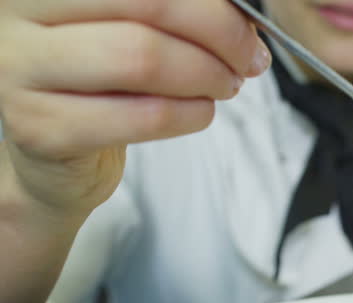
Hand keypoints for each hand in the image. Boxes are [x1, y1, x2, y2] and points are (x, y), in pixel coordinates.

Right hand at [0, 0, 270, 216]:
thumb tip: (241, 10)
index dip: (211, 3)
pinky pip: (143, 115)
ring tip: (225, 85)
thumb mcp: (125, 24)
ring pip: (143, 59)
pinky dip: (190, 113)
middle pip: (147, 3)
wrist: (54, 155)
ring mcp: (20, 70)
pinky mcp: (41, 129)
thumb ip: (170, 8)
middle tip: (248, 57)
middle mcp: (17, 12)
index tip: (247, 22)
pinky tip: (200, 110)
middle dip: (219, 32)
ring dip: (207, 75)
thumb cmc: (99, 78)